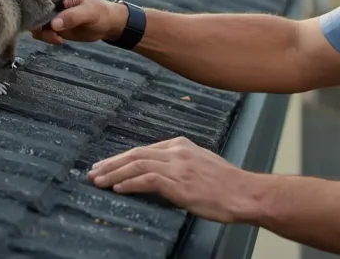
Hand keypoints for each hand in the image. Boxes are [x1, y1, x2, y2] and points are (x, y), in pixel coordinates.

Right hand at [31, 0, 126, 44]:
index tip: (39, 12)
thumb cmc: (100, 12)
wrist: (106, 25)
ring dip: (41, 31)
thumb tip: (53, 24)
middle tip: (50, 30)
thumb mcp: (89, 12)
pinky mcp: (52, 24)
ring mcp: (51, 12)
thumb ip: (72, 17)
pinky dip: (45, 37)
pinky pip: (40, 31)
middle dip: (36, 19)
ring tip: (57, 37)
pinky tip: (59, 40)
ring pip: (35, 21)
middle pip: (33, 6)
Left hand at [87, 136, 264, 223]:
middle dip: (112, 163)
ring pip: (137, 164)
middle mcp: (177, 152)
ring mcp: (178, 166)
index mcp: (182, 145)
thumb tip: (161, 174)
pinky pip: (147, 180)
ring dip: (114, 173)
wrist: (245, 193)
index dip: (122, 157)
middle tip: (94, 171)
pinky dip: (129, 183)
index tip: (107, 165)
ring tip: (99, 181)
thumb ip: (181, 165)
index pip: (144, 149)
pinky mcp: (179, 183)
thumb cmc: (228, 185)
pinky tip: (118, 189)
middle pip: (136, 154)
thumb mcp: (202, 165)